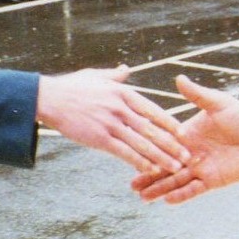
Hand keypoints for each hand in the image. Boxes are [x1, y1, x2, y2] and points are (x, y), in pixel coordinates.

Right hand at [37, 66, 187, 174]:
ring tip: (176, 167)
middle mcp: (120, 107)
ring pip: (142, 143)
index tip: (183, 133)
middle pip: (152, 128)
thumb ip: (114, 75)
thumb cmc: (72, 86)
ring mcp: (111, 123)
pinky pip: (124, 152)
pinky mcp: (99, 138)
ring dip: (161, 157)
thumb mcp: (96, 75)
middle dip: (172, 144)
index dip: (169, 123)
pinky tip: (150, 171)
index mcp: (122, 92)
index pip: (152, 109)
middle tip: (188, 156)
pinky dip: (139, 162)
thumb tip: (126, 68)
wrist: (49, 98)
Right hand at [131, 75, 238, 203]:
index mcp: (188, 135)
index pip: (163, 143)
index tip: (130, 152)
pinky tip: (167, 200)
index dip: (147, 149)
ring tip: (143, 197)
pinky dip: (181, 195)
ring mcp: (201, 168)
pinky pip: (194, 190)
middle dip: (148, 175)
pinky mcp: (213, 180)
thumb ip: (197, 94)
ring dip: (160, 189)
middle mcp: (190, 153)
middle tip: (130, 185)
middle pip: (165, 166)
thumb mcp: (217, 104)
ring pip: (176, 181)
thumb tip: (179, 77)